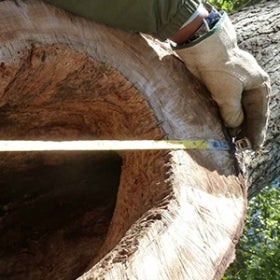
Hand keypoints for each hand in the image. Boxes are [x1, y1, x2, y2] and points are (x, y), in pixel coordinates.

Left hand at [175, 12, 269, 149]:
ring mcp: (236, 86)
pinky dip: (226, 117)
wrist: (202, 49)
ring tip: (233, 141)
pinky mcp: (222, 86)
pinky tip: (223, 127)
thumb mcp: (229, 96)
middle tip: (243, 148)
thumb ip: (233, 115)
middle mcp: (250, 87)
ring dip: (236, 126)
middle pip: (250, 114)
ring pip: (238, 111)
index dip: (256, 133)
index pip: (259, 115)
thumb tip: (233, 126)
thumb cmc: (220, 70)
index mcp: (258, 87)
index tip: (254, 148)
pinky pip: (227, 106)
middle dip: (247, 131)